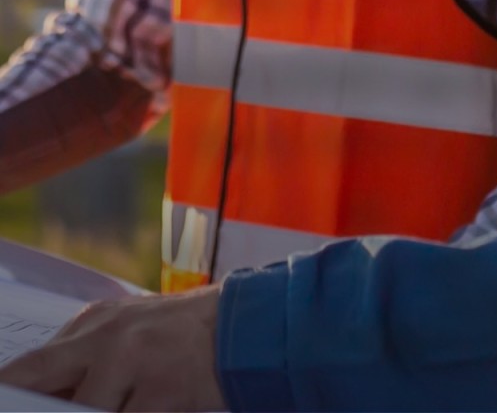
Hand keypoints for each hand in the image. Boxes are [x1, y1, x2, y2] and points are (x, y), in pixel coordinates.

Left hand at [0, 286, 225, 411]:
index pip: (33, 366)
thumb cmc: (184, 338)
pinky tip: (144, 408)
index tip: (12, 401)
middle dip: (38, 405)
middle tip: (29, 409)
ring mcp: (130, 361)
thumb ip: (90, 364)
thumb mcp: (130, 337)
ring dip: (96, 410)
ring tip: (117, 400)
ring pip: (86, 410)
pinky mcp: (156, 389)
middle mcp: (105, 337)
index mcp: (94, 323)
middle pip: (41, 379)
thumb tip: (51, 401)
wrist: (242, 326)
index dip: (16, 392)